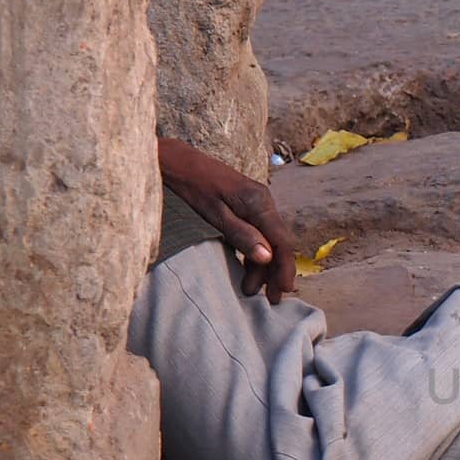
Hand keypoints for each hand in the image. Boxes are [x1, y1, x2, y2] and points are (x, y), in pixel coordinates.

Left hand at [158, 137, 296, 302]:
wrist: (174, 159)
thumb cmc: (190, 185)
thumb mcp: (213, 213)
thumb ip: (241, 234)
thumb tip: (267, 257)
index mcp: (259, 202)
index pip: (282, 241)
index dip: (285, 268)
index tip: (283, 291)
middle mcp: (263, 202)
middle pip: (279, 243)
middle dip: (275, 272)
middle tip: (269, 299)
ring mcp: (256, 203)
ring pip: (269, 240)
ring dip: (262, 266)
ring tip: (250, 289)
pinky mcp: (246, 206)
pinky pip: (258, 233)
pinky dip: (254, 253)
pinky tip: (245, 269)